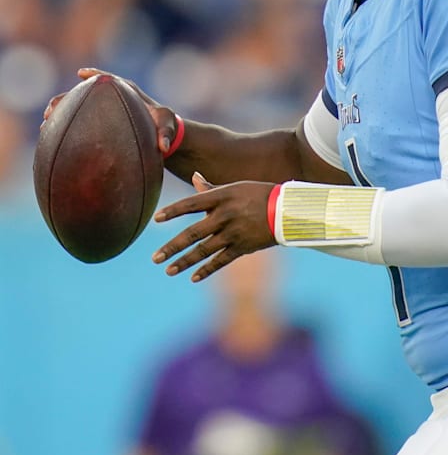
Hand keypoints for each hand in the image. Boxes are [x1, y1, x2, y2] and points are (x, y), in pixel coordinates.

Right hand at [41, 66, 177, 156]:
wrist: (162, 134)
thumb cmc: (166, 125)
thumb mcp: (169, 127)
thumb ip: (167, 135)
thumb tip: (164, 147)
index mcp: (128, 92)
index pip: (109, 80)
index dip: (95, 75)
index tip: (82, 73)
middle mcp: (113, 99)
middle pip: (85, 94)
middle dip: (66, 99)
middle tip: (51, 108)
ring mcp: (106, 111)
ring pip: (79, 108)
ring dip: (61, 114)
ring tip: (45, 124)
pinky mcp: (102, 123)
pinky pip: (82, 122)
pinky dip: (67, 127)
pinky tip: (53, 139)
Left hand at [152, 172, 276, 281]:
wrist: (286, 211)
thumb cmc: (258, 195)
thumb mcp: (235, 187)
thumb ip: (211, 188)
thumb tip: (194, 176)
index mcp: (222, 197)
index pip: (191, 204)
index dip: (173, 211)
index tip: (156, 219)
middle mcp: (225, 215)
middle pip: (193, 233)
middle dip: (172, 247)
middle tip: (155, 258)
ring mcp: (234, 233)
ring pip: (204, 250)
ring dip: (184, 262)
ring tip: (168, 270)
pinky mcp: (243, 247)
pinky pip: (221, 261)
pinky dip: (207, 270)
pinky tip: (193, 277)